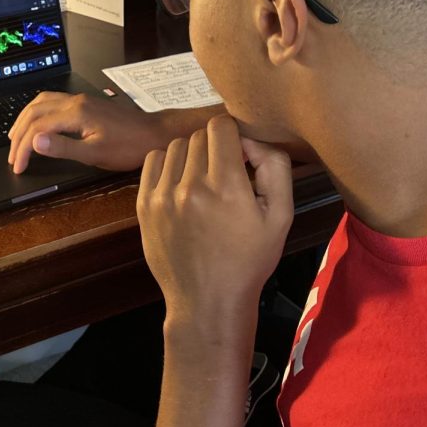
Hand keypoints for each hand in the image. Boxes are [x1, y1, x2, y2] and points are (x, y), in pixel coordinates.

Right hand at [7, 91, 172, 173]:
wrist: (154, 134)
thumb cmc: (129, 146)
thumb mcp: (95, 153)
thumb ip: (63, 147)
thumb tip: (35, 141)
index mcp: (76, 113)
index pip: (37, 127)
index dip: (23, 148)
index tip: (18, 166)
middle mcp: (75, 101)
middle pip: (34, 112)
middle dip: (19, 134)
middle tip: (12, 156)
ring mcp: (80, 100)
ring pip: (41, 102)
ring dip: (25, 119)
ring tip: (16, 138)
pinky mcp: (86, 103)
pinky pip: (52, 101)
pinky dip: (38, 113)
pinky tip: (38, 123)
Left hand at [137, 115, 292, 351]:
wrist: (208, 300)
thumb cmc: (249, 260)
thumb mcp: (281, 216)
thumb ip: (275, 167)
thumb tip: (252, 141)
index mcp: (226, 187)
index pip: (221, 126)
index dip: (234, 135)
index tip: (240, 156)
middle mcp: (190, 186)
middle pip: (199, 135)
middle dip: (215, 147)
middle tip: (224, 173)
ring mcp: (162, 195)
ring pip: (176, 147)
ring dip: (191, 155)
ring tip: (203, 181)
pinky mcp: (144, 205)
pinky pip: (153, 161)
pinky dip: (168, 164)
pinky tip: (181, 184)